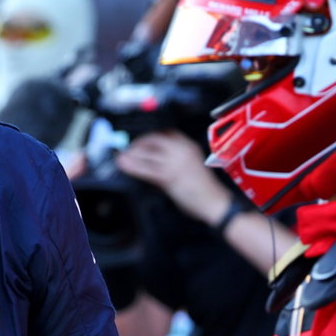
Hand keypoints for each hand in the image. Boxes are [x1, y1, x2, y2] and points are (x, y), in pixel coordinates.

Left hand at [115, 131, 230, 224]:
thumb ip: (173, 160)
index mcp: (188, 146)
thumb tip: (152, 160)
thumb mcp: (191, 165)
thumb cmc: (204, 188)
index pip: (166, 133)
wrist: (215, 202)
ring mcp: (174, 163)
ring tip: (121, 157)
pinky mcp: (169, 176)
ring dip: (131, 155)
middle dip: (137, 143)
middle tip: (128, 149)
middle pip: (153, 139)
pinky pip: (146, 169)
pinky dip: (133, 167)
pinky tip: (125, 166)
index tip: (140, 140)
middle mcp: (181, 150)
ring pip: (147, 154)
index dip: (150, 135)